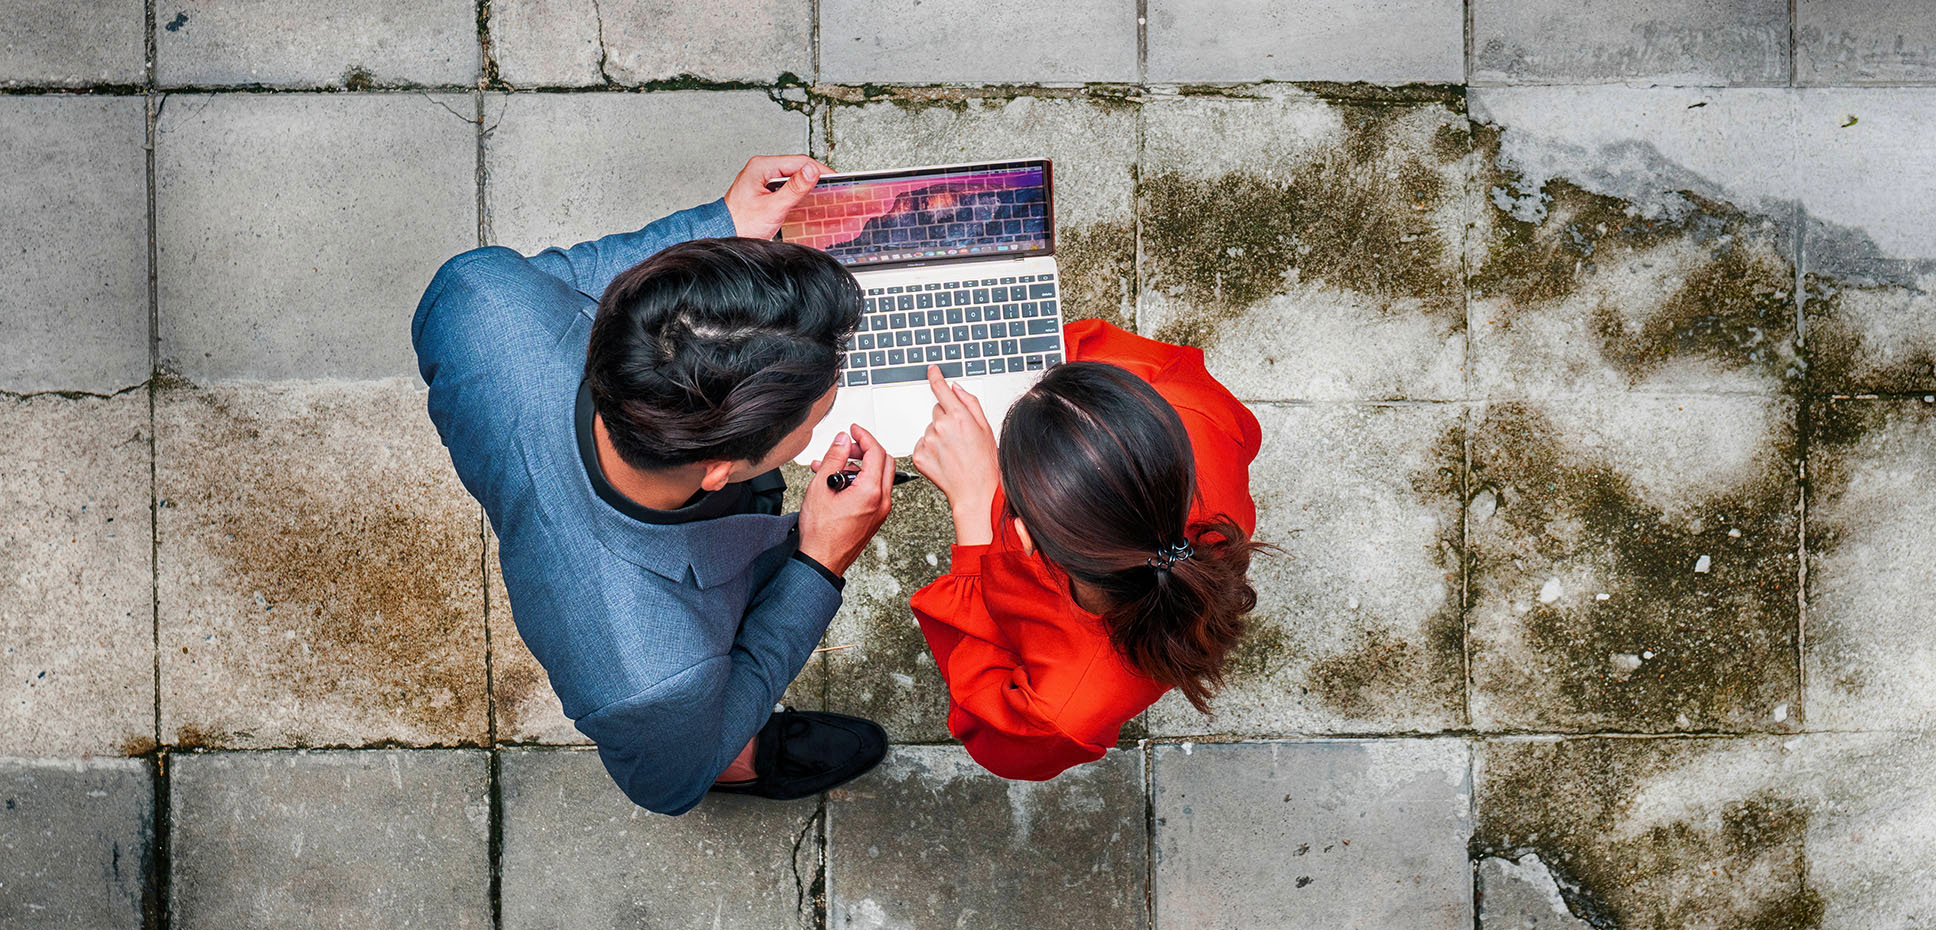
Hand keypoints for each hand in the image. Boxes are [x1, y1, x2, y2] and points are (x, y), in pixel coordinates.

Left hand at [722, 154, 830, 239]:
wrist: (725, 235)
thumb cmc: (741, 223)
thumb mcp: (772, 207)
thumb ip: (794, 189)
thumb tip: (812, 171)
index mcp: (761, 167)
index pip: (799, 161)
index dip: (819, 170)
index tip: (835, 179)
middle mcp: (761, 169)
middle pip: (796, 167)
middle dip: (815, 177)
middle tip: (833, 188)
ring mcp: (763, 180)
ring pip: (793, 177)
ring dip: (807, 185)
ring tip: (823, 194)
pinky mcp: (765, 190)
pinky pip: (786, 186)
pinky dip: (798, 192)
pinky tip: (806, 200)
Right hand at [797, 424, 894, 575]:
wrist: (822, 561)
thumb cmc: (821, 533)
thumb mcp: (821, 487)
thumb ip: (834, 458)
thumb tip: (842, 440)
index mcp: (871, 491)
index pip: (876, 452)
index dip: (864, 436)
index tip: (853, 430)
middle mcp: (882, 501)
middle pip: (884, 461)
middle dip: (865, 450)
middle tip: (846, 448)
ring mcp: (880, 510)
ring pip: (879, 476)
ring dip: (859, 466)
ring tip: (832, 467)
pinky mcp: (875, 517)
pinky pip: (874, 490)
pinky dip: (859, 480)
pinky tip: (837, 482)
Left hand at [910, 366, 998, 545]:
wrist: (976, 492)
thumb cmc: (985, 463)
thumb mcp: (985, 428)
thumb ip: (970, 403)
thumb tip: (957, 388)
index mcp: (959, 417)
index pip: (941, 389)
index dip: (935, 377)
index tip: (931, 370)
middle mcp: (941, 426)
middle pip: (936, 411)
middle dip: (946, 419)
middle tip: (959, 438)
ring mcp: (928, 441)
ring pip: (929, 429)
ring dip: (938, 436)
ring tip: (953, 452)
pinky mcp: (919, 455)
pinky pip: (921, 444)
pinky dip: (930, 450)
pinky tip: (944, 459)